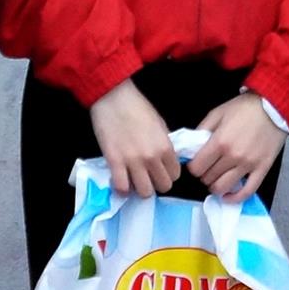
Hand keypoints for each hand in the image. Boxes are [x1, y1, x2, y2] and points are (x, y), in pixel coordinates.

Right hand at [89, 79, 179, 196]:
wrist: (113, 97)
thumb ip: (164, 144)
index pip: (175, 175)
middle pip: (163, 187)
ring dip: (140, 187)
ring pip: (145, 192)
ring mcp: (133, 162)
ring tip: (134, 178)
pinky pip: (122, 188)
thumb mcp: (159, 123)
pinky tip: (121, 179)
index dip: (167, 173)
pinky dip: (122, 188)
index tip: (159, 169)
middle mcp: (152, 157)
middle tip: (147, 174)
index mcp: (165, 146)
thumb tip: (166, 159)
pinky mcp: (114, 162)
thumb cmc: (137, 106)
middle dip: (156, 182)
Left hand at [188, 92, 286, 202]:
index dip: (193, 166)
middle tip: (208, 167)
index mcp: (220, 142)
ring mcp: (248, 165)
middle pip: (208, 178)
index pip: (197, 167)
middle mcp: (233, 156)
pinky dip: (235, 198)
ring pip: (224, 188)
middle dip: (204, 174)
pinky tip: (228, 196)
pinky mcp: (262, 170)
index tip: (196, 162)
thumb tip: (191, 146)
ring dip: (215, 186)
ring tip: (216, 179)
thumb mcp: (217, 113)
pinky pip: (247, 192)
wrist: (273, 107)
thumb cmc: (244, 108)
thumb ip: (202, 129)